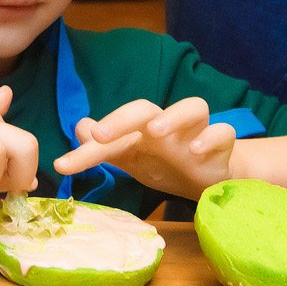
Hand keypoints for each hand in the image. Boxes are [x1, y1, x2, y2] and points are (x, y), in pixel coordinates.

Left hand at [52, 97, 236, 199]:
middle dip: (122, 118)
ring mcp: (196, 133)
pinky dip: (211, 138)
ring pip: (194, 107)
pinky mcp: (223, 147)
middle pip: (146, 107)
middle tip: (101, 135)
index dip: (87, 149)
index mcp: (142, 128)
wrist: (208, 178)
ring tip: (156, 131)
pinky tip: (196, 151)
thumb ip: (105, 147)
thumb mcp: (132, 157)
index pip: (112, 130)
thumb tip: (79, 127)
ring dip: (174, 116)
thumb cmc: (166, 162)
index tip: (62, 165)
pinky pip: (223, 133)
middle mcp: (168, 125)